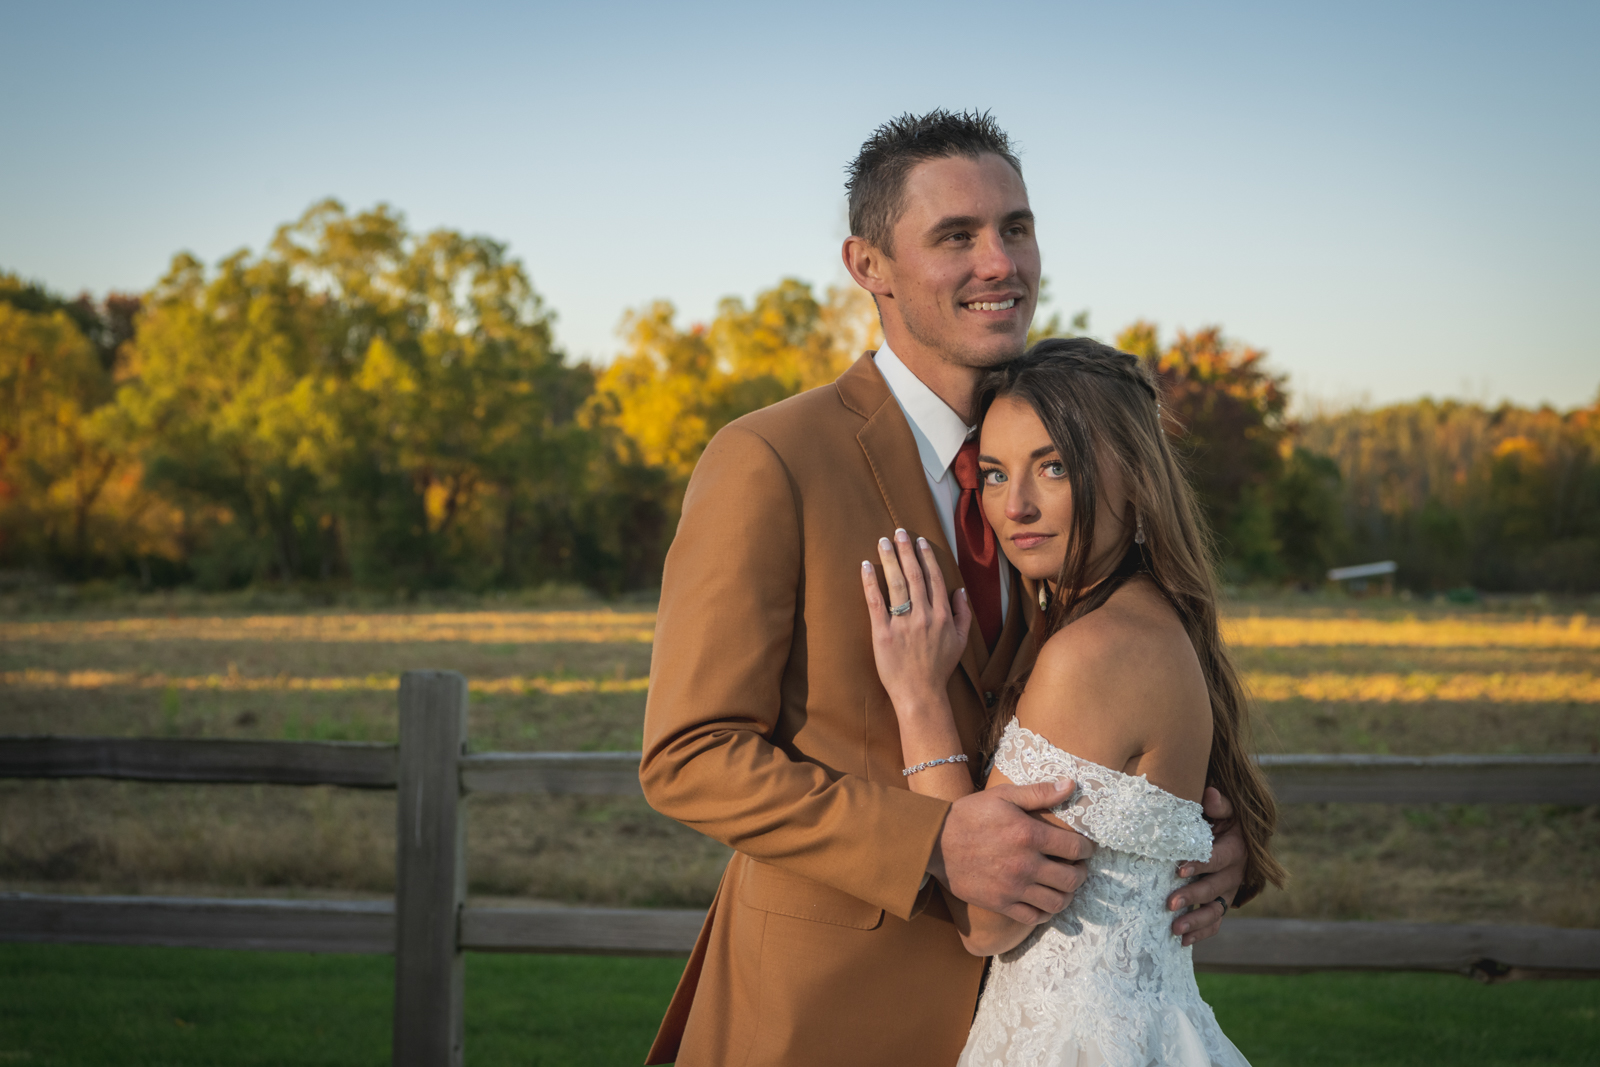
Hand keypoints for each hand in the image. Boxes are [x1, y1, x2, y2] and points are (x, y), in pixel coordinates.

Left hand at [860, 529, 972, 712]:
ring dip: (890, 560)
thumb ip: (962, 615)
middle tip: (899, 532)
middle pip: (915, 575)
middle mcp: (924, 616)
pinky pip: (876, 603)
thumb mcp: (960, 642)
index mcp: (942, 616)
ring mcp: (903, 624)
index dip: (927, 557)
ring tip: (883, 542)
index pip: (934, 578)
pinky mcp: (883, 633)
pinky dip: (870, 583)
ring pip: (897, 584)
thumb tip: (960, 591)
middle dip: (906, 551)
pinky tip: (865, 566)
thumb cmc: (939, 669)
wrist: (920, 694)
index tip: (920, 541)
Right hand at [929, 780, 1094, 923]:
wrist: (934, 842)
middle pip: (1072, 879)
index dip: (1087, 849)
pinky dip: (1046, 912)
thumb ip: (1039, 792)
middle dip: (1082, 873)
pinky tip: (1045, 902)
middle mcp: (1025, 864)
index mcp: (1029, 835)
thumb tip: (1071, 785)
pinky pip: (1034, 917)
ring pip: (1057, 902)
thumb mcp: (1003, 796)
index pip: (1075, 848)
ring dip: (1068, 895)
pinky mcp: (1000, 903)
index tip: (1086, 848)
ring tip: (1065, 886)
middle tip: (1079, 868)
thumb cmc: (969, 814)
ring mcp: (1013, 887)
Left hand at [1167, 786, 1246, 945]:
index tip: (1179, 870)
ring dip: (1196, 921)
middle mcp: (1235, 874)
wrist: (1237, 838)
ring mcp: (1229, 892)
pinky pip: (1215, 922)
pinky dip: (1201, 933)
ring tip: (1174, 929)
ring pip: (1216, 911)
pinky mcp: (1223, 903)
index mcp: (1235, 850)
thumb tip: (1209, 794)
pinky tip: (1182, 942)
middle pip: (1214, 889)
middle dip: (1192, 896)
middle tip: (1169, 903)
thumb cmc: (1223, 820)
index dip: (1199, 864)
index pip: (1216, 859)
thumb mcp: (1226, 810)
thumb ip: (1218, 805)